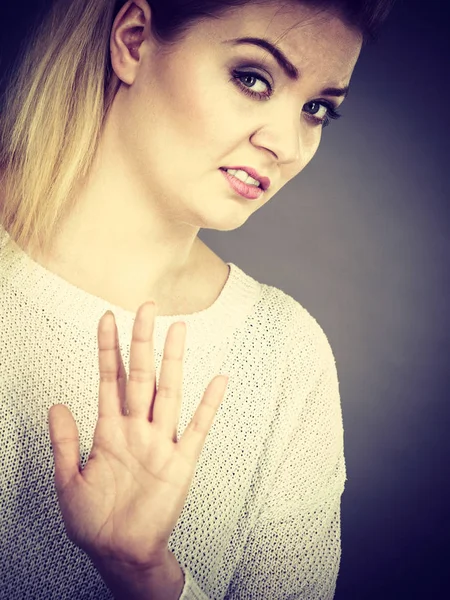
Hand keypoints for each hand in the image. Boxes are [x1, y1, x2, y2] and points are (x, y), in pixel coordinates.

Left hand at [48, 301, 228, 569]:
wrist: (120, 552)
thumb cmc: (94, 521)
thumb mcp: (67, 481)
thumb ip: (63, 442)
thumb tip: (56, 404)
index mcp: (110, 431)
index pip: (110, 379)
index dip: (108, 349)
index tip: (107, 318)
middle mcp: (137, 429)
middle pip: (141, 376)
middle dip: (142, 341)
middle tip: (145, 307)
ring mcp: (160, 443)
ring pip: (169, 392)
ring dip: (174, 361)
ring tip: (178, 329)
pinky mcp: (180, 463)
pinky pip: (197, 429)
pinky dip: (208, 405)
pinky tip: (218, 380)